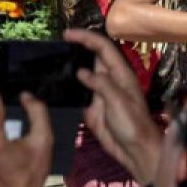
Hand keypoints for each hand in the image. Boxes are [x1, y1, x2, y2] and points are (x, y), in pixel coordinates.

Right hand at [65, 28, 161, 184]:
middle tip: (56, 44)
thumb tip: (81, 72)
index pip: (102, 47)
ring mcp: (99, 93)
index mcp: (119, 73)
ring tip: (51, 61)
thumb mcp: (118, 101)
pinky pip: (77, 93)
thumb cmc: (133, 124)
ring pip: (83, 73)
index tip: (67, 34)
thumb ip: (100, 84)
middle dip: (76, 47)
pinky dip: (67, 87)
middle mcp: (109, 79)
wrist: (135, 151)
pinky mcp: (91, 108)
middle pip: (92, 56)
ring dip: (70, 66)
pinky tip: (54, 85)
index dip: (85, 37)